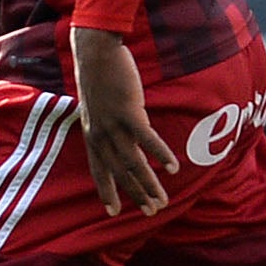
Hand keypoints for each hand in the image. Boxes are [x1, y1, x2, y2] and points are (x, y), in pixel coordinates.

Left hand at [70, 26, 177, 215]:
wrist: (96, 52)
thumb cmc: (99, 76)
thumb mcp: (96, 106)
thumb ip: (105, 124)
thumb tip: (120, 136)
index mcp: (92, 135)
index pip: (98, 171)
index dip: (106, 192)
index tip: (113, 212)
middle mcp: (100, 135)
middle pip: (119, 173)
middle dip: (136, 195)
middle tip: (151, 212)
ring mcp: (113, 125)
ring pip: (133, 163)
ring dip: (149, 184)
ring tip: (163, 200)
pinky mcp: (128, 112)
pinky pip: (147, 140)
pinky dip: (161, 155)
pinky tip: (173, 168)